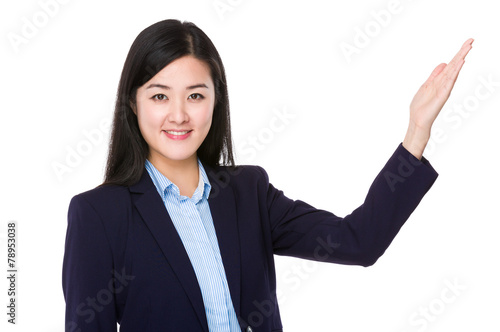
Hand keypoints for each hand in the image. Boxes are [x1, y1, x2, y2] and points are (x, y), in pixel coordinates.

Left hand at [403, 38, 473, 158]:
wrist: (417, 121)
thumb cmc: (421, 106)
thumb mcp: (426, 86)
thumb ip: (435, 75)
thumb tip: (443, 63)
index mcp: (439, 80)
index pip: (450, 64)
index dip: (458, 53)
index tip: (467, 43)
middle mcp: (444, 83)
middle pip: (454, 65)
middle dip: (462, 52)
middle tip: (471, 40)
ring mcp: (444, 88)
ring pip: (454, 70)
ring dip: (460, 58)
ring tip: (468, 47)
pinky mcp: (443, 94)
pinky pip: (450, 81)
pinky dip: (455, 71)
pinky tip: (460, 63)